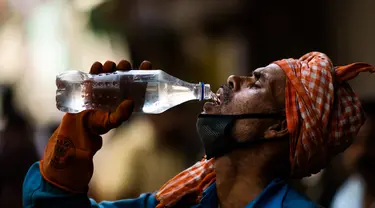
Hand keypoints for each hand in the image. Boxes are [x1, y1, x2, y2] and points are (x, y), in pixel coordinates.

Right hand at [40, 60, 152, 192]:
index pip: (138, 81)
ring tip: (109, 67)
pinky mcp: (91, 82)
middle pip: (124, 71)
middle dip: (125, 65)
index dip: (144, 71)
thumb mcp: (112, 122)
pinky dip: (96, 67)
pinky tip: (97, 67)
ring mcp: (104, 84)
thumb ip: (121, 115)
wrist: (79, 126)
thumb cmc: (99, 125)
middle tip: (123, 66)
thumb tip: (130, 102)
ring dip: (110, 65)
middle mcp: (117, 87)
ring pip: (110, 69)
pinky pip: (94, 71)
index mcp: (127, 95)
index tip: (146, 64)